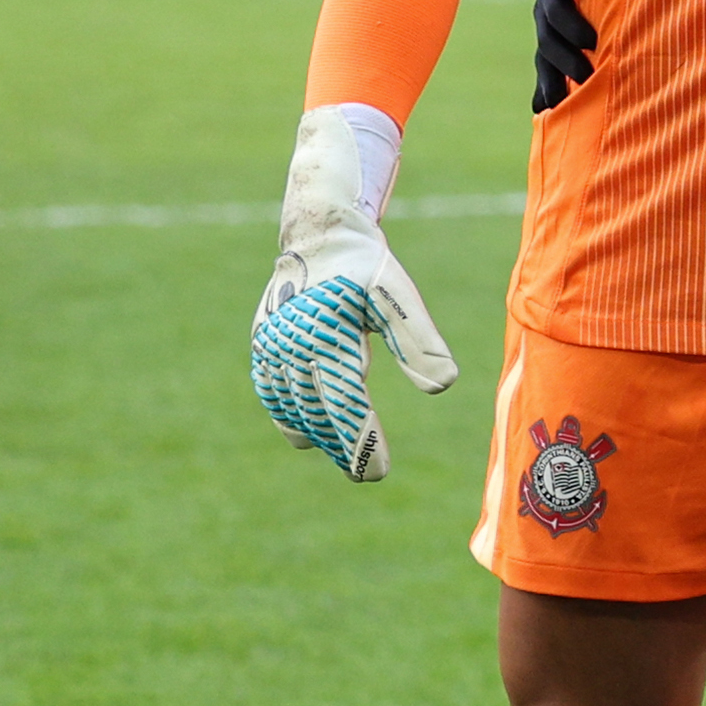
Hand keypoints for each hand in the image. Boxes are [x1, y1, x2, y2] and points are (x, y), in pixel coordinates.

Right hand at [251, 104, 459, 479]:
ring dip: (317, 434)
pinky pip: (272, 390)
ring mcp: (271, 346)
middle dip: (343, 447)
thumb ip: (418, 341)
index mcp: (327, 337)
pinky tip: (309, 433)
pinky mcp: (263, 341)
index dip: (362, 441)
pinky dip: (289, 414)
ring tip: (346, 457)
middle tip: (368, 475)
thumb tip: (442, 386)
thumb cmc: (366, 264)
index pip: (346, 404)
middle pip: (317, 413)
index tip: (378, 472)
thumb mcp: (398, 295)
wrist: (321, 231)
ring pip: (291, 407)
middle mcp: (291, 346)